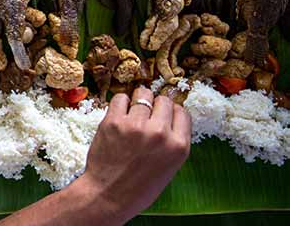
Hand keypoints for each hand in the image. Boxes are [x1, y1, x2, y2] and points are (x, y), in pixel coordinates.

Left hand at [73, 88, 190, 223]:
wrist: (109, 195)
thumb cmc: (139, 186)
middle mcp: (160, 133)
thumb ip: (172, 142)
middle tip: (147, 115)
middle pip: (164, 100)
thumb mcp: (169, 166)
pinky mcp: (113, 122)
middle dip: (156, 106)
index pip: (182, 112)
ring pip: (143, 94)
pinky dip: (121, 103)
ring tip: (134, 112)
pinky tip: (120, 114)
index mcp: (178, 146)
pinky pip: (120, 98)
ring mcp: (136, 126)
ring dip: (139, 101)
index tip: (164, 115)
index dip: (172, 112)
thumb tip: (168, 116)